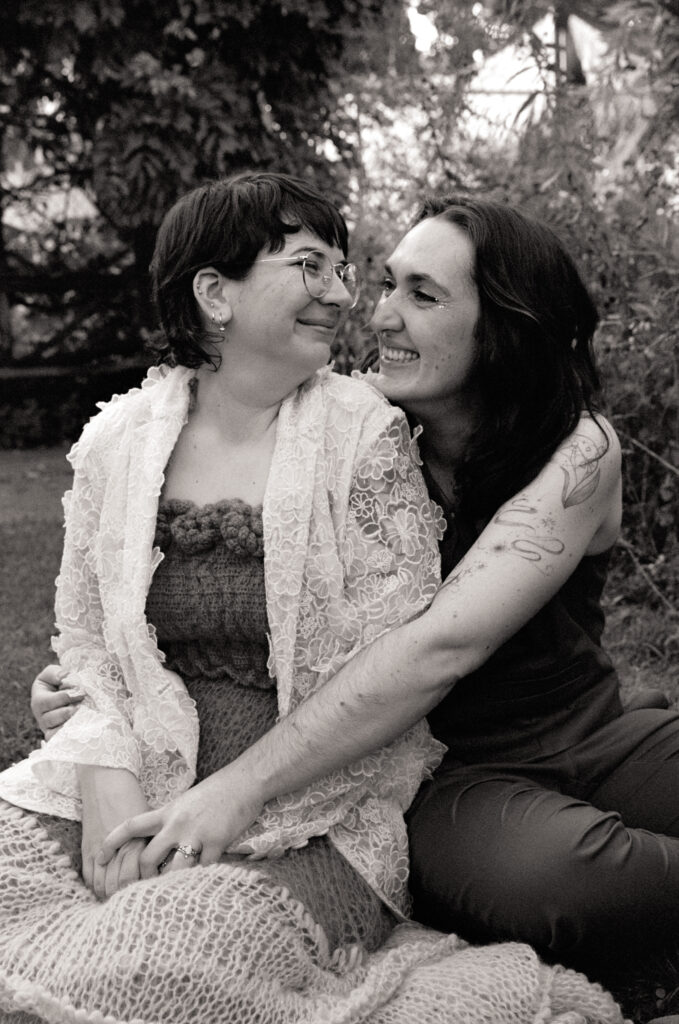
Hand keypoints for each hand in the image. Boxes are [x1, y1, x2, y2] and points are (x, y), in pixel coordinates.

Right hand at [31, 665, 83, 738]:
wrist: (69, 694)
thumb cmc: (60, 683)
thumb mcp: (54, 673)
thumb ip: (56, 673)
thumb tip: (62, 677)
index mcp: (39, 700)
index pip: (47, 702)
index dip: (63, 697)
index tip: (80, 692)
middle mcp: (42, 716)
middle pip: (50, 718)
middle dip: (66, 712)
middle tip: (80, 706)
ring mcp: (49, 728)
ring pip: (54, 732)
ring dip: (69, 724)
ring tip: (81, 716)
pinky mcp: (57, 736)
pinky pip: (59, 741)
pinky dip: (68, 736)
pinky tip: (80, 728)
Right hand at [78, 765, 149, 898]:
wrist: (106, 781)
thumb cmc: (134, 800)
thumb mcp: (153, 820)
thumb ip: (161, 842)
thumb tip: (177, 861)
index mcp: (140, 839)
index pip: (143, 875)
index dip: (149, 886)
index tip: (157, 892)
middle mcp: (120, 847)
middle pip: (122, 884)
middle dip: (130, 894)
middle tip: (138, 901)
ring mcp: (100, 849)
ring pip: (104, 884)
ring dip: (112, 895)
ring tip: (121, 900)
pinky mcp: (87, 849)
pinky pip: (89, 877)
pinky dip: (96, 888)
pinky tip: (105, 892)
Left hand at [97, 764, 264, 878]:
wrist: (244, 781)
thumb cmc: (216, 792)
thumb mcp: (185, 802)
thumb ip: (171, 821)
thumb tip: (160, 841)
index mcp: (167, 812)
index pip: (131, 825)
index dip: (112, 841)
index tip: (98, 857)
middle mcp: (177, 824)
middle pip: (147, 858)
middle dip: (143, 878)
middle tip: (144, 890)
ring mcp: (196, 834)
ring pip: (173, 869)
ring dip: (171, 884)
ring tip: (171, 896)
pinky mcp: (217, 842)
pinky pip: (203, 869)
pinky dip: (201, 880)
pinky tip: (203, 884)